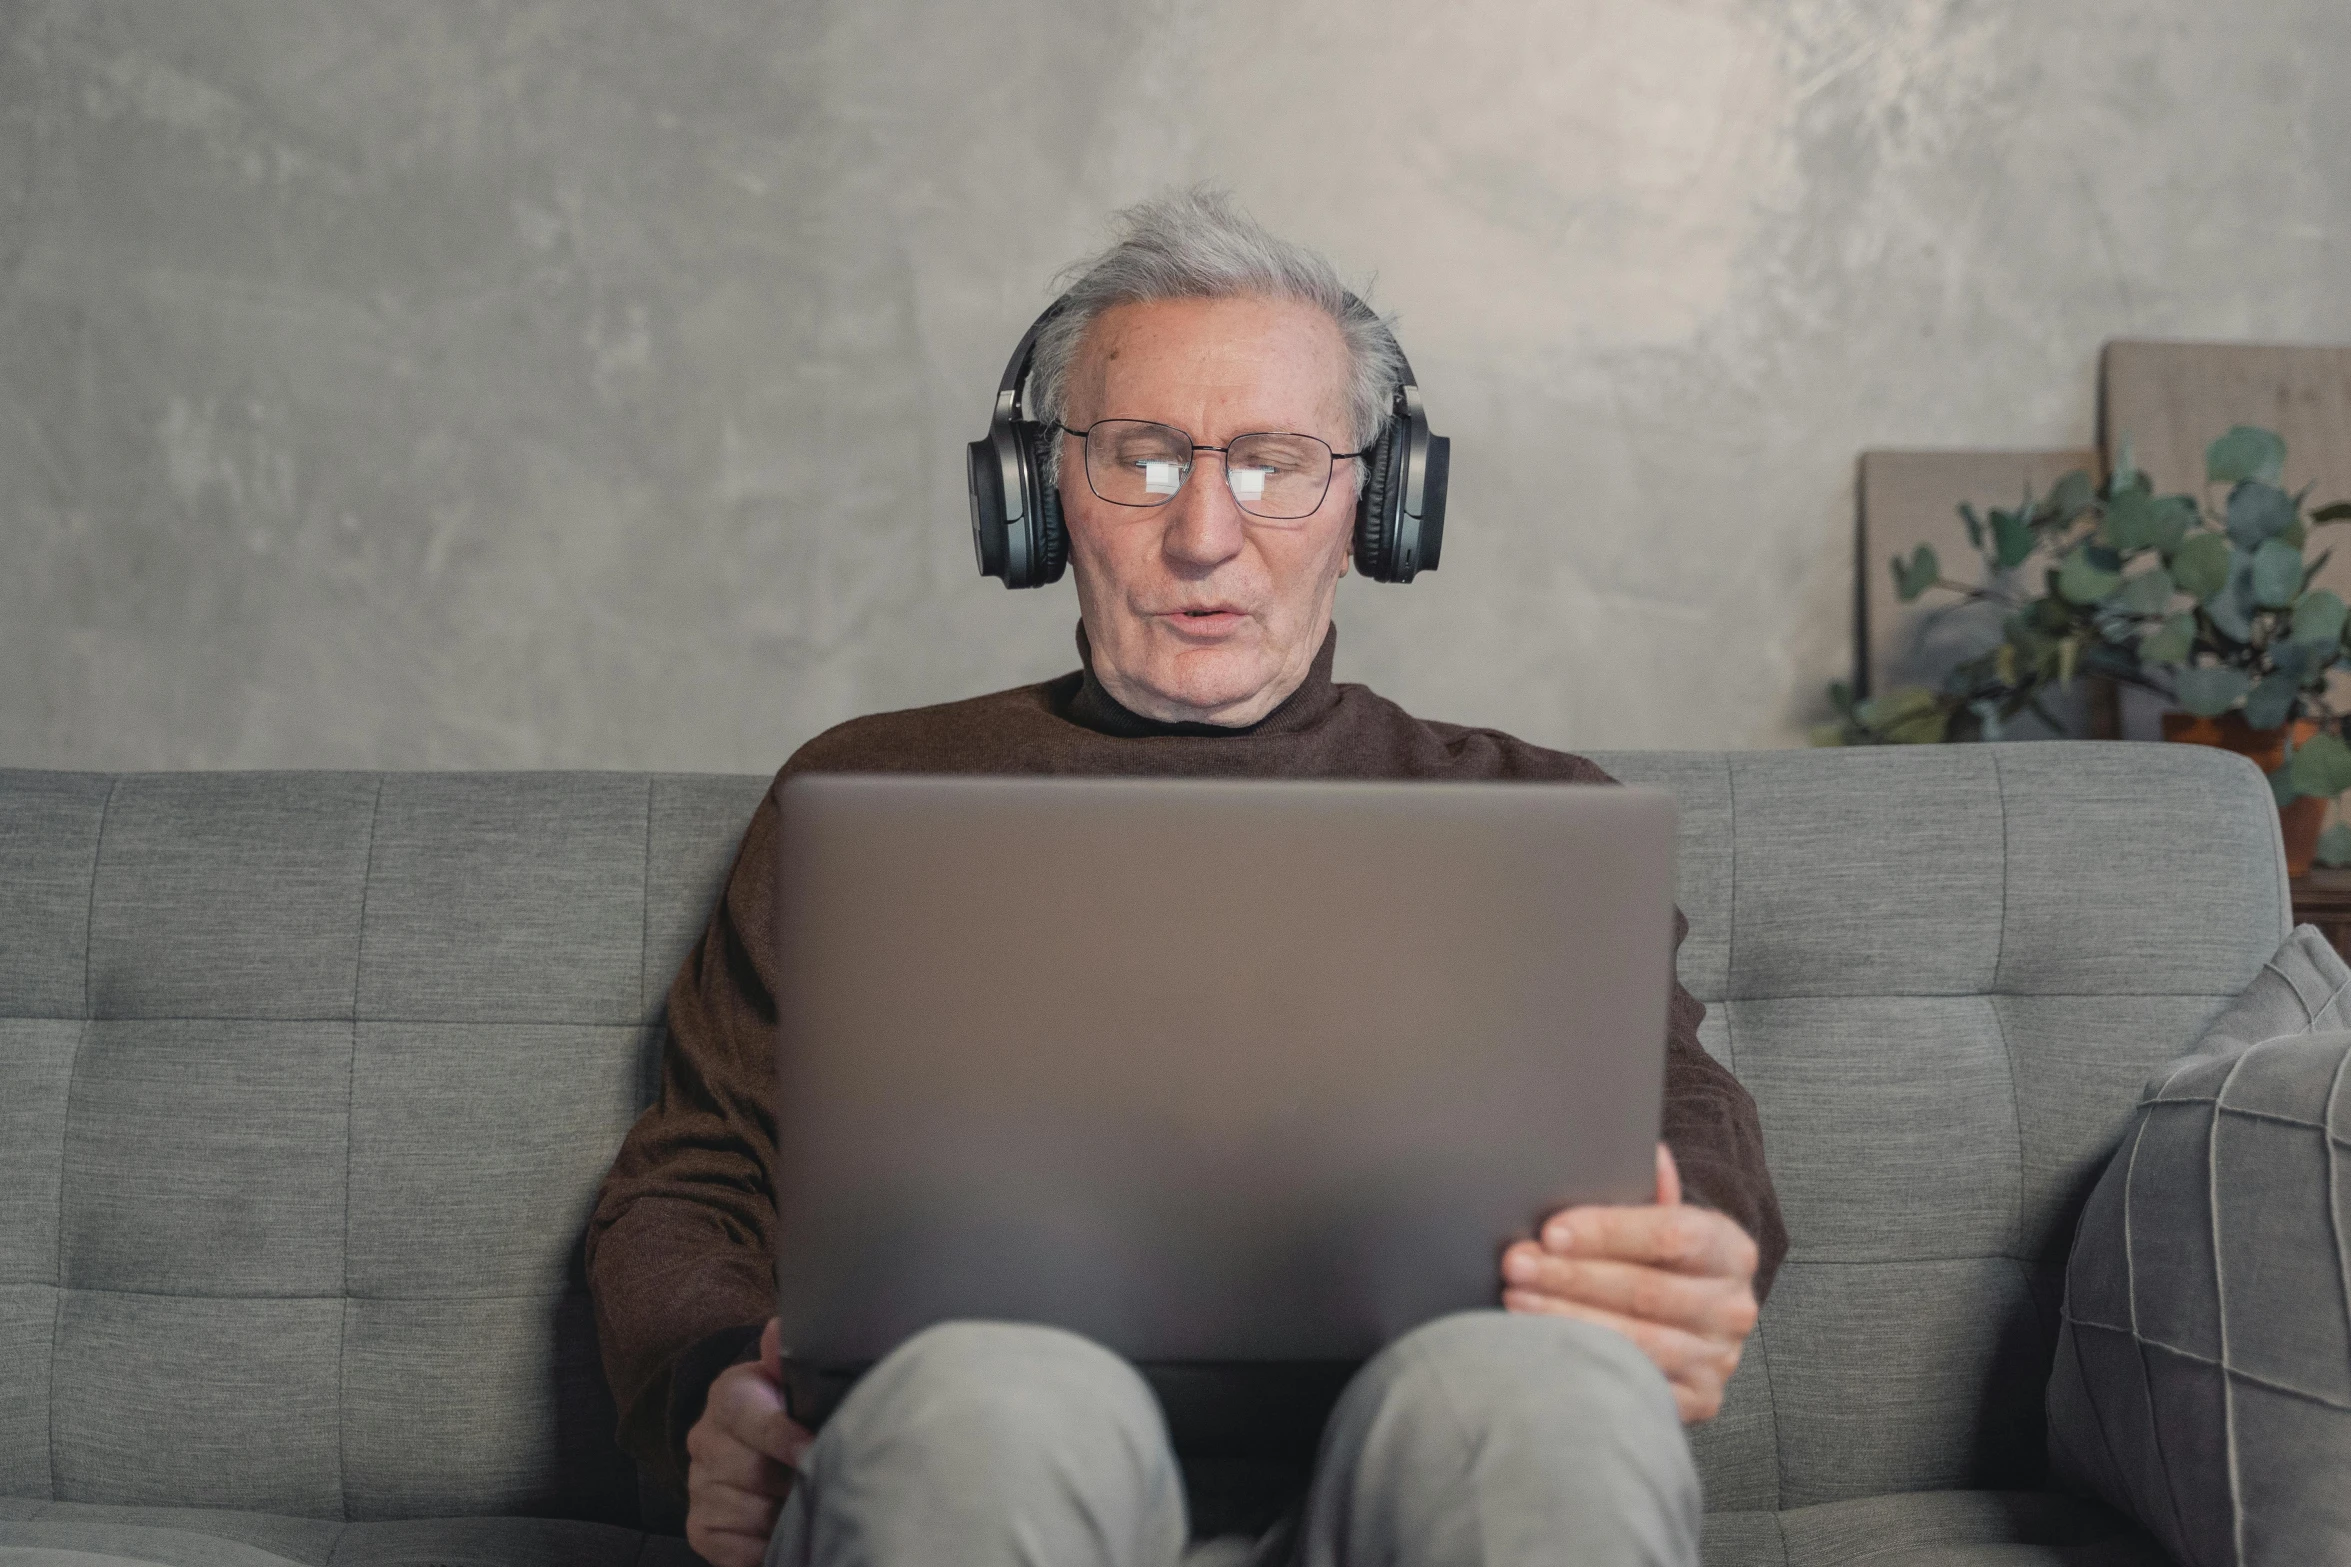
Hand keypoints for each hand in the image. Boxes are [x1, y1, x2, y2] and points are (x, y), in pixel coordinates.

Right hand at [685, 1318, 813, 1566]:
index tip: (815, 1450)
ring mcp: (699, 1486)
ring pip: (752, 1512)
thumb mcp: (788, 1380)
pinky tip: (784, 1531)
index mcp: (728, 1396)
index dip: (788, 1439)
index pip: (755, 1420)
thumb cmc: (785, 1411)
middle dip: (796, 1482)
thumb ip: (787, 1359)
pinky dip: (766, 1546)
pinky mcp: (700, 1529)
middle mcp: (705, 1440)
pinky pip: (737, 1548)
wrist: (751, 1444)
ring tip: (812, 1506)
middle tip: (826, 1482)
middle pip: (757, 1472)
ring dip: (787, 1516)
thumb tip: (778, 1329)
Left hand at [1500, 1143, 1759, 1423]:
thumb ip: (1651, 1191)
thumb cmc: (1661, 1262)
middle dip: (1571, 1276)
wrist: (1692, 1327)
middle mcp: (1734, 1307)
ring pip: (1637, 1340)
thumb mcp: (1664, 1219)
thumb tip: (1648, 1154)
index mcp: (1731, 1250)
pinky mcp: (1698, 1401)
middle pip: (1646, 1291)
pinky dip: (1585, 1365)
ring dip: (1567, 1319)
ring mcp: (1718, 1359)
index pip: (1671, 1235)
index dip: (1607, 1232)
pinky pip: (1635, 1385)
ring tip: (1517, 1300)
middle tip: (1517, 1264)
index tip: (1551, 1231)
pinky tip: (1544, 1346)